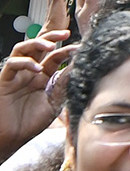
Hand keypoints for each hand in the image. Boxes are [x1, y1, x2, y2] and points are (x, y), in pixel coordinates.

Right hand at [0, 32, 74, 161]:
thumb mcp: (53, 103)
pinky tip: (37, 68)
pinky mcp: (4, 80)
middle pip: (38, 46)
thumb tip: (77, 68)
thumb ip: (63, 86)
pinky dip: (25, 63)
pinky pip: (12, 64)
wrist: (10, 137)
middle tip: (65, 33)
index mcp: (43, 77)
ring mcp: (17, 74)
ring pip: (23, 49)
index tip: (81, 47)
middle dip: (51, 36)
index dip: (67, 50)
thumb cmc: (29, 122)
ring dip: (36, 43)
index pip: (55, 57)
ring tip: (51, 45)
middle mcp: (30, 72)